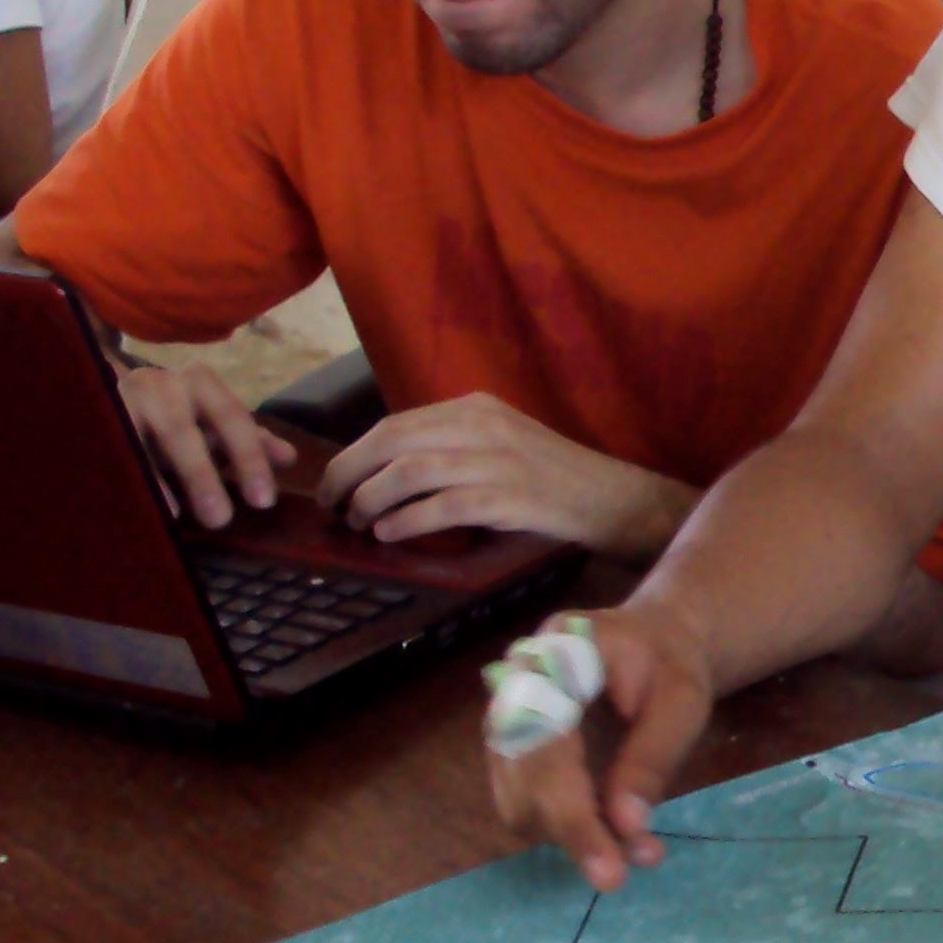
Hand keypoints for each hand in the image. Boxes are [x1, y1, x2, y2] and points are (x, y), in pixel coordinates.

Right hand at [118, 360, 284, 527]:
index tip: (263, 501)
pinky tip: (140, 504)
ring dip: (154, 480)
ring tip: (177, 515)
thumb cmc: (177, 412)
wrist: (114, 389)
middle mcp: (161, 383)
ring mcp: (121, 397)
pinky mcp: (96, 417)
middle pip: (183, 431)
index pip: (232, 418)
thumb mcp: (215, 421)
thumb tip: (288, 458)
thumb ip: (249, 439)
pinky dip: (127, 478)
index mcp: (200, 382)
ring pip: (140, 441)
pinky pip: (112, 449)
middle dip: (202, 475)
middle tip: (220, 519)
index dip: (248, 459)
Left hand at [317, 392, 690, 554]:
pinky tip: (390, 534)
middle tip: (331, 506)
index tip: (333, 483)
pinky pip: (441, 506)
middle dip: (348, 474)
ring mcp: (496, 460)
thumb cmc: (551, 479)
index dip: (352, 454)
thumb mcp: (500, 444)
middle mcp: (482, 425)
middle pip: (392, 441)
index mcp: (475, 408)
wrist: (611, 500)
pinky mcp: (508, 497)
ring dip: (371, 499)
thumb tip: (384, 472)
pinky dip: (406, 520)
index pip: (394, 423)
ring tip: (358, 523)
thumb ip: (451, 446)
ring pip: (409, 470)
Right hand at [486, 601, 715, 891]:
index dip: (572, 815)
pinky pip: (529, 806)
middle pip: (522, 783)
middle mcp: (511, 688)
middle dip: (576, 835)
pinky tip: (619, 832)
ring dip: (575, 837)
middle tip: (632, 866)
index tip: (609, 872)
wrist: (654, 642)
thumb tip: (626, 826)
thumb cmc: (671, 663)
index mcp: (552, 655)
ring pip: (520, 805)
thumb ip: (654, 756)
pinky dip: (572, 829)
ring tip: (639, 846)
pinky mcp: (513, 753)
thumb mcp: (683, 700)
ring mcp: (506, 722)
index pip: (544, 748)